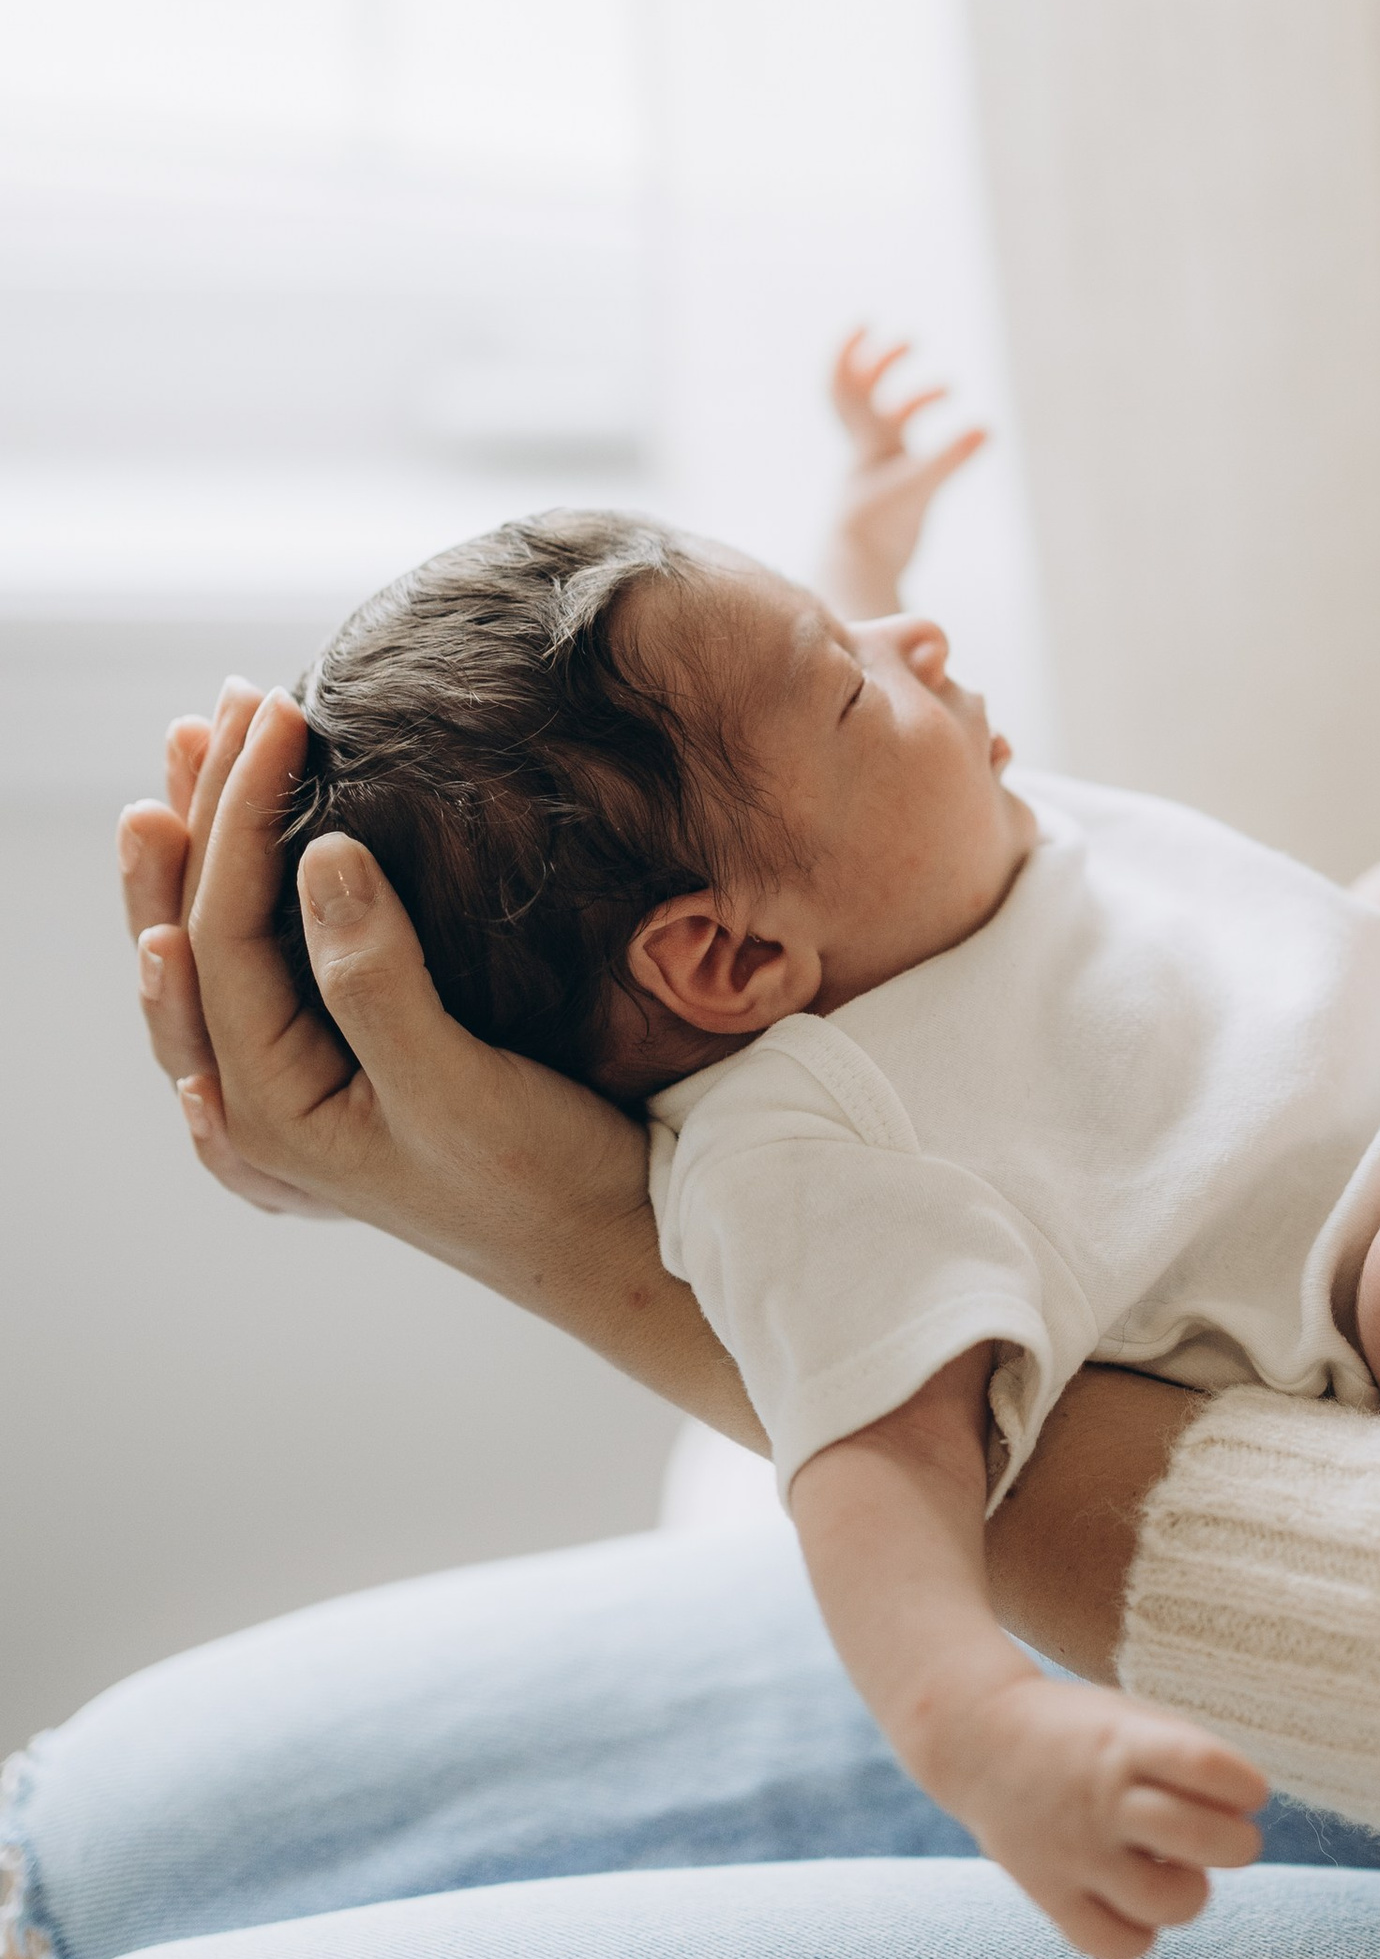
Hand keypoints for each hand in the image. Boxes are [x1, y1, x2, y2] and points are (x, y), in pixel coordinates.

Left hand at [117, 684, 757, 1431]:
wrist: (611, 1252)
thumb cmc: (541, 1184)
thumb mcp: (458, 1090)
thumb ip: (377, 983)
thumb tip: (320, 857)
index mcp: (267, 1104)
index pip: (221, 927)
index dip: (244, 811)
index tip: (283, 710)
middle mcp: (255, 1105)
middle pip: (194, 933)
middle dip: (205, 813)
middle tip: (222, 707)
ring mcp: (292, 1098)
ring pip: (209, 957)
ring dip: (198, 855)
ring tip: (190, 763)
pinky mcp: (337, 1084)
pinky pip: (250, 987)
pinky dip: (231, 915)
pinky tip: (221, 891)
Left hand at [821, 326, 988, 617]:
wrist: (860, 576)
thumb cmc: (879, 532)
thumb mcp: (918, 489)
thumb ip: (950, 458)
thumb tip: (988, 428)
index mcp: (864, 442)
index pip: (844, 387)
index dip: (850, 353)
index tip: (864, 323)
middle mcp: (866, 451)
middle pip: (862, 394)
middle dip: (882, 362)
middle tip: (911, 340)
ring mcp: (877, 470)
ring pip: (887, 421)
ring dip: (914, 399)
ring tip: (948, 389)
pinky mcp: (892, 492)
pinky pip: (902, 448)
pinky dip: (923, 436)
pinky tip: (953, 439)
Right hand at [929, 1669, 1265, 1958]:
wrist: (978, 1738)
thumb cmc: (1079, 1731)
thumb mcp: (1130, 1717)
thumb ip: (1185, 1760)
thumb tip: (1243, 1819)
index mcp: (1125, 1741)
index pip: (1207, 1766)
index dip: (1246, 1786)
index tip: (1251, 1792)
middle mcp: (1101, 1798)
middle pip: (1198, 1838)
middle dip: (1238, 1844)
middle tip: (1233, 1839)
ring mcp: (1074, 1852)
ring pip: (1167, 1901)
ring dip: (1191, 1890)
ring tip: (1177, 1870)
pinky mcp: (1050, 1894)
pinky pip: (1116, 1944)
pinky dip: (1141, 1933)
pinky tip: (1137, 1901)